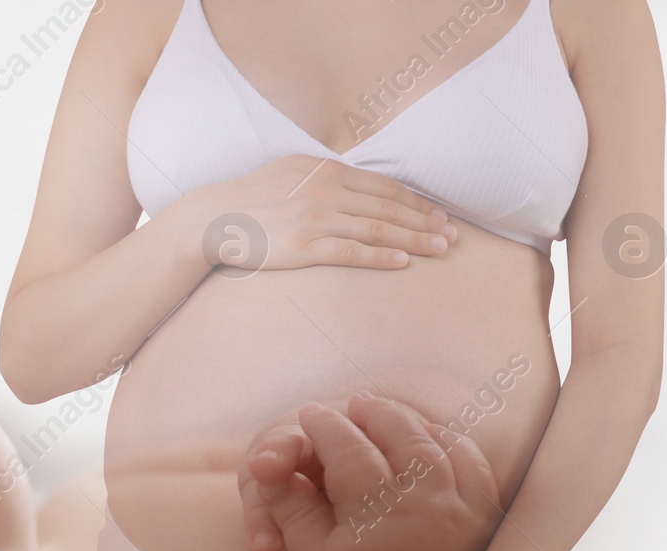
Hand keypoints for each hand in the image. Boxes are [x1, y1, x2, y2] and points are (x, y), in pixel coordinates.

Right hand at [180, 155, 458, 271]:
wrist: (213, 218)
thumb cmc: (250, 198)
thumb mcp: (289, 171)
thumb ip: (322, 175)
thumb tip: (351, 183)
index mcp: (325, 170)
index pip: (383, 186)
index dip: (416, 202)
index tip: (439, 215)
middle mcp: (325, 190)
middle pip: (388, 207)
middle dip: (426, 222)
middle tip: (453, 235)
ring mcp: (315, 218)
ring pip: (378, 229)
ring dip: (415, 239)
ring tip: (441, 250)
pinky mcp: (304, 247)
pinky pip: (352, 252)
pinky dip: (382, 256)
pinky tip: (403, 263)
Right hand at [237, 392, 503, 550]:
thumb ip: (286, 505)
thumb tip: (266, 464)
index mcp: (375, 514)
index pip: (347, 449)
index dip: (326, 426)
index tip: (311, 414)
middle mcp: (423, 506)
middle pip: (398, 435)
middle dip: (372, 414)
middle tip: (352, 405)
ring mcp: (459, 510)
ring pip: (435, 442)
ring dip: (408, 421)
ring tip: (383, 412)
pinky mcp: (482, 517)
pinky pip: (470, 462)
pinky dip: (449, 441)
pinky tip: (429, 435)